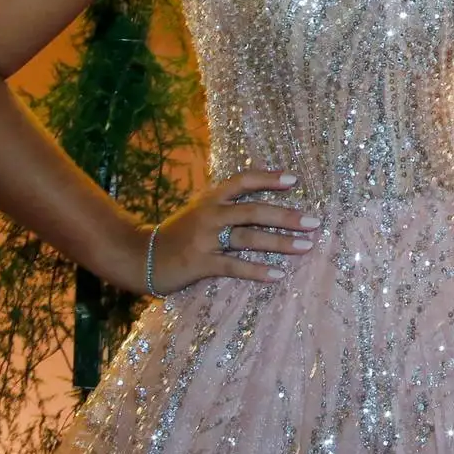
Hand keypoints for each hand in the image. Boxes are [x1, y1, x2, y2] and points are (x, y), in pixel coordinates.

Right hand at [134, 168, 318, 293]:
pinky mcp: (200, 263)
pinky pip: (234, 266)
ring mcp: (205, 238)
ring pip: (248, 237)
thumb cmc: (178, 234)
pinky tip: (278, 275)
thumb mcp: (200, 211)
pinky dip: (257, 270)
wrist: (140, 257)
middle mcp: (210, 214)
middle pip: (253, 210)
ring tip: (305, 247)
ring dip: (280, 243)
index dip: (268, 178)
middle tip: (313, 222)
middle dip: (286, 216)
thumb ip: (227, 206)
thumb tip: (264, 204)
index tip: (294, 180)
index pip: (243, 180)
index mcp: (211, 198)